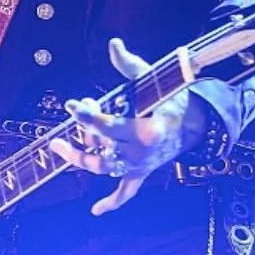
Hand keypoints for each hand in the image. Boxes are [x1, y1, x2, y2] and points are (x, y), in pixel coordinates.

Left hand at [49, 37, 204, 215]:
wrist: (195, 121)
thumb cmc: (171, 96)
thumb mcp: (152, 78)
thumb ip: (129, 64)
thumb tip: (113, 44)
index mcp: (145, 129)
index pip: (106, 125)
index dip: (86, 116)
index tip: (72, 104)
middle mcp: (141, 152)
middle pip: (101, 147)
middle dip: (82, 132)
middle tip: (67, 120)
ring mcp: (140, 165)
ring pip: (104, 168)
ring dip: (82, 159)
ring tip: (59, 146)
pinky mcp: (141, 172)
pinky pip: (127, 192)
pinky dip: (112, 202)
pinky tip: (96, 211)